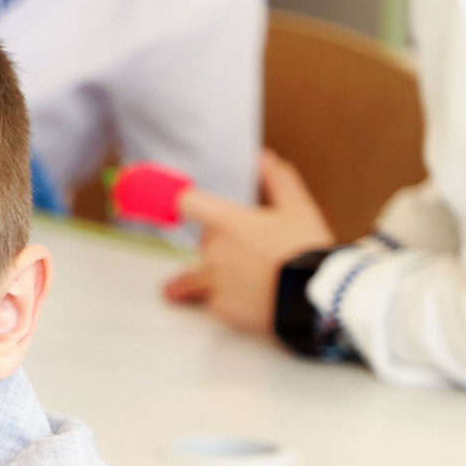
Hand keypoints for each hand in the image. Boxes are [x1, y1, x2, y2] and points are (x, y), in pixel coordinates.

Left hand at [162, 150, 334, 336]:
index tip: (151, 197)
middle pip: (203, 243)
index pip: (184, 203)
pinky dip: (223, 302)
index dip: (170, 199)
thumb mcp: (298, 208)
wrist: (314, 297)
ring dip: (183, 285)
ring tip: (170, 292)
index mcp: (227, 220)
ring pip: (192, 280)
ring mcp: (215, 281)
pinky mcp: (222, 309)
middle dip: (216, 248)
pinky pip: (213, 303)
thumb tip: (264, 157)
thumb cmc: (307, 249)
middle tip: (240, 255)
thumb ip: (278, 181)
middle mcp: (213, 250)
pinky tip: (242, 302)